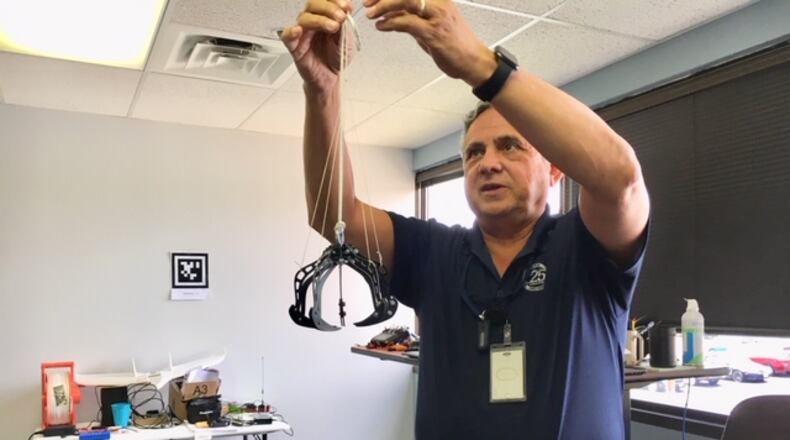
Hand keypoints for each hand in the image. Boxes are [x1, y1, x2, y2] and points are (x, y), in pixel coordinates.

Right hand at [280, 0, 354, 93]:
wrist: (330, 78)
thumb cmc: (336, 59)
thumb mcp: (346, 41)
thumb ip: (345, 27)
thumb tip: (345, 12)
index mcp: (325, 17)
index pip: (326, 1)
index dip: (335, 0)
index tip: (347, 6)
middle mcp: (312, 22)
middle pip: (313, 4)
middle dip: (329, 8)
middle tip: (340, 17)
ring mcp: (302, 33)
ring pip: (304, 18)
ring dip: (319, 19)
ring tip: (332, 27)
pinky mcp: (294, 46)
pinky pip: (287, 36)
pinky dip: (291, 31)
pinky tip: (298, 31)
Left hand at [363, 0, 494, 85]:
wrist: (473, 61)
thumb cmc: (454, 44)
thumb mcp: (431, 25)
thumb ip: (413, 18)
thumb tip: (391, 14)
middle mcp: (439, 3)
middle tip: (367, 3)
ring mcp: (437, 17)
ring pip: (406, 1)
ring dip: (384, 7)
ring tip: (371, 15)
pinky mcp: (434, 33)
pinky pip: (408, 22)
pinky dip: (391, 23)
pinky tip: (382, 26)